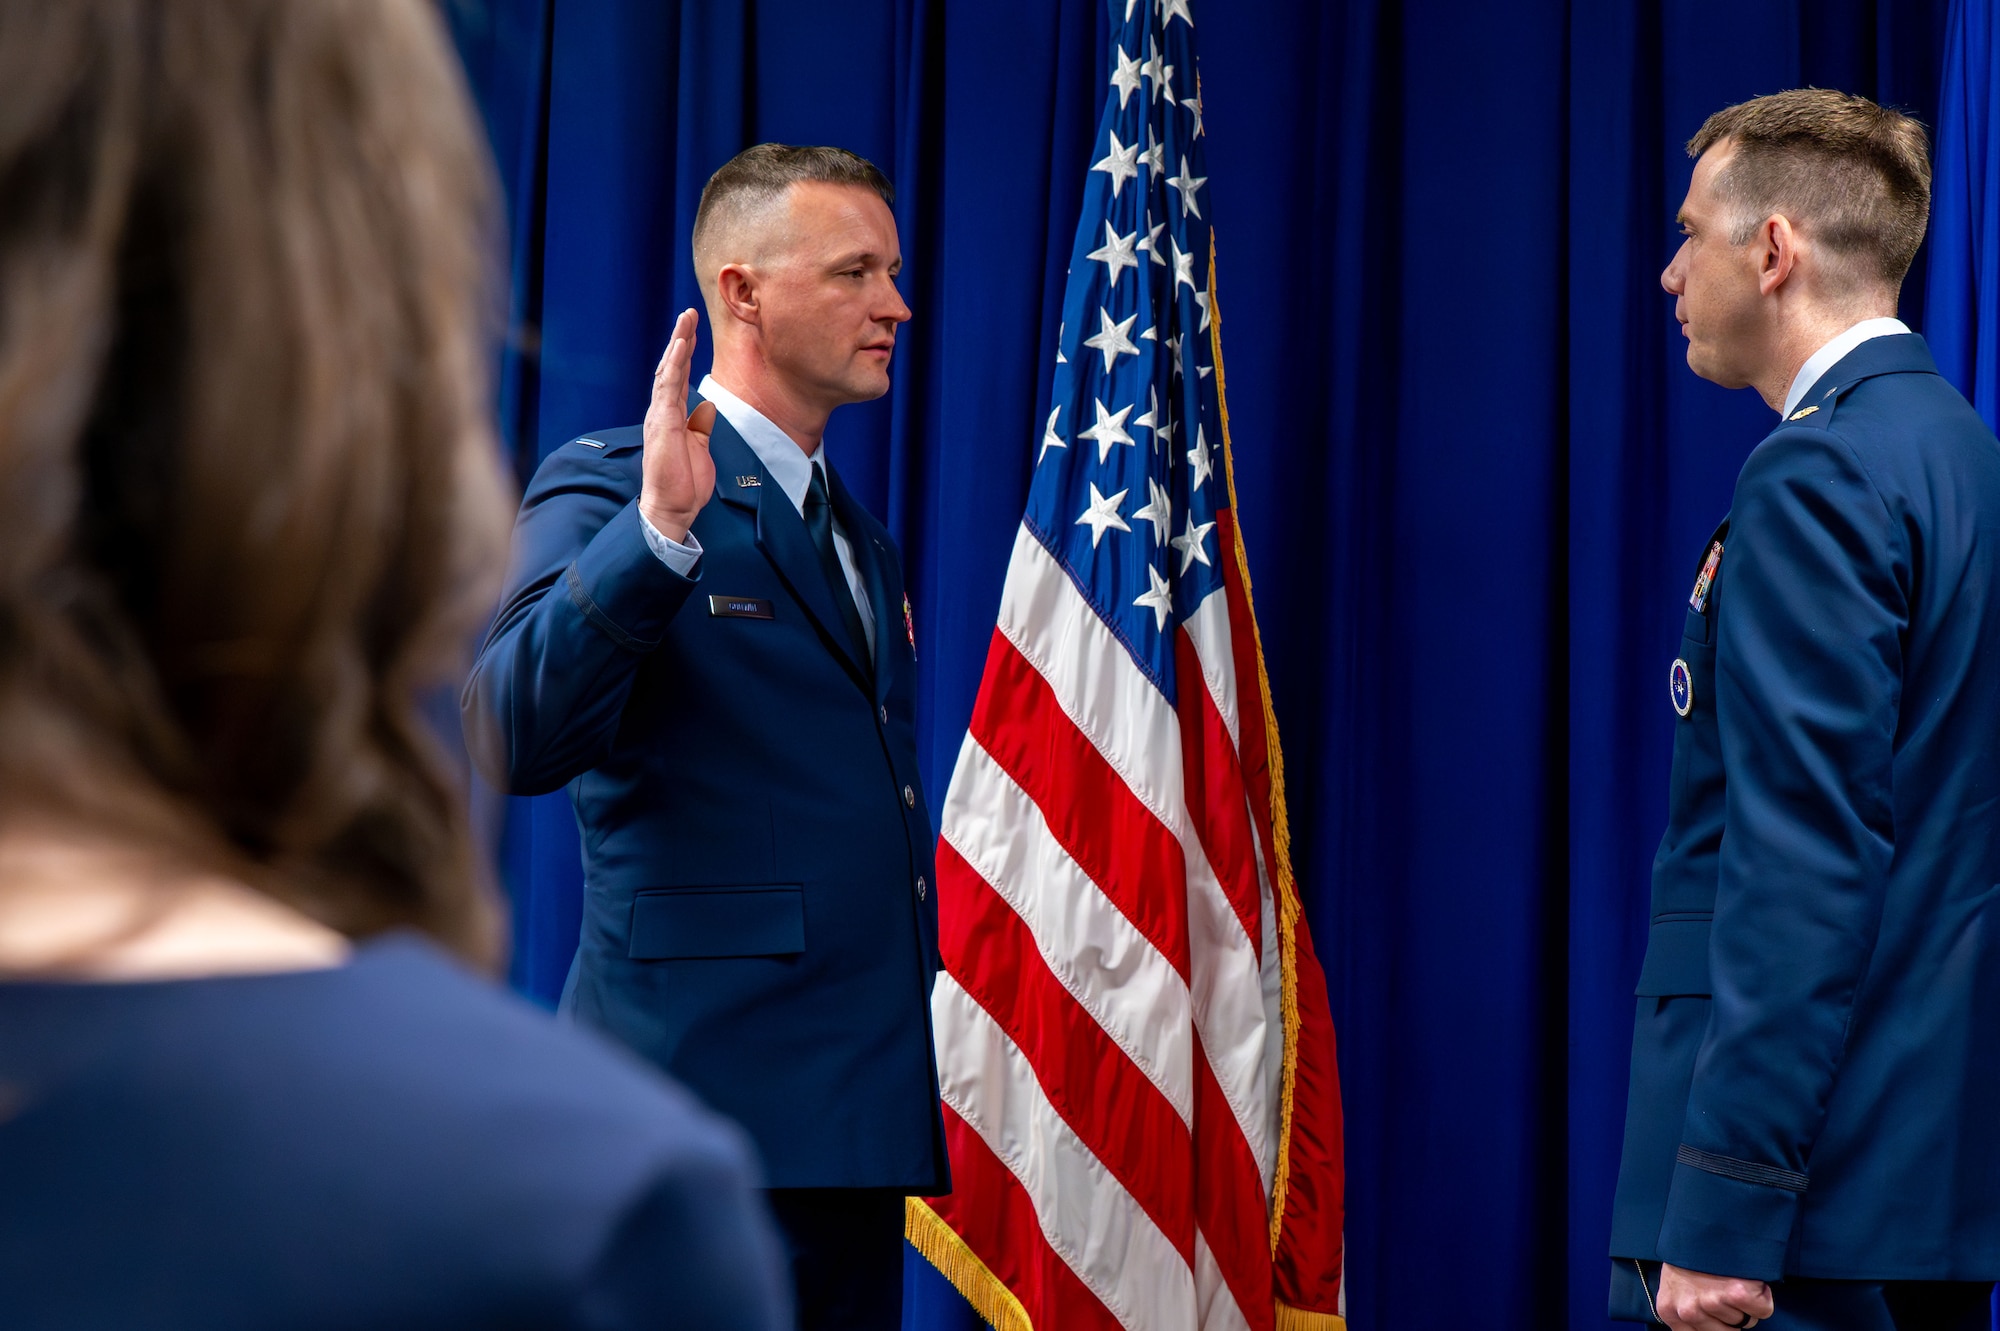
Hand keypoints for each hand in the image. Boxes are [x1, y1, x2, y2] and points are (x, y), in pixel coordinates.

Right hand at [638, 307, 716, 542]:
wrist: (673, 507)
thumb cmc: (684, 484)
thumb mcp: (699, 448)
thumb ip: (699, 427)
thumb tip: (704, 410)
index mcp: (671, 417)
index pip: (678, 378)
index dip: (685, 355)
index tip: (692, 333)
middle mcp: (662, 411)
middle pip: (670, 367)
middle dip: (680, 340)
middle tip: (688, 315)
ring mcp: (660, 414)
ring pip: (667, 369)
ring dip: (677, 342)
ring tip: (686, 319)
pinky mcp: (662, 421)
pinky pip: (668, 386)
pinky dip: (674, 363)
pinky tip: (680, 344)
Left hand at [1655, 1263, 1773, 1330]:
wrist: (1702, 1221)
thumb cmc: (1692, 1253)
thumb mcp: (1677, 1285)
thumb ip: (1690, 1311)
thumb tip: (1714, 1326)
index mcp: (1670, 1312)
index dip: (1719, 1325)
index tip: (1723, 1316)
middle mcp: (1688, 1311)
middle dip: (1733, 1316)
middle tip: (1727, 1290)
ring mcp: (1710, 1302)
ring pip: (1744, 1321)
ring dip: (1746, 1304)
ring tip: (1733, 1278)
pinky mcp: (1734, 1293)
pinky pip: (1761, 1310)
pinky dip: (1763, 1295)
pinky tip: (1748, 1278)